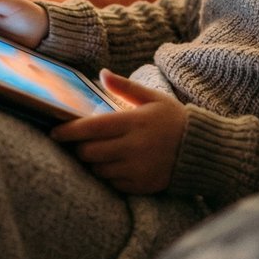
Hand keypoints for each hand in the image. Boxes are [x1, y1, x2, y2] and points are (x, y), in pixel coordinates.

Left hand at [51, 70, 187, 194]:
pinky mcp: (141, 185)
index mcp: (134, 122)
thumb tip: (102, 73)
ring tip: (97, 153)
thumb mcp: (153, 98)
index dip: (68, 131)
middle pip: (89, 152)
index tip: (54, 132)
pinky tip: (113, 165)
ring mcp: (137, 168)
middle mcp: (133, 147)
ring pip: (98, 169)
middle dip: (79, 147)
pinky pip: (112, 183)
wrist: (203, 150)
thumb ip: (125, 87)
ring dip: (92, 162)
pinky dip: (107, 175)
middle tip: (78, 142)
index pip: (91, 128)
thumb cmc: (174, 119)